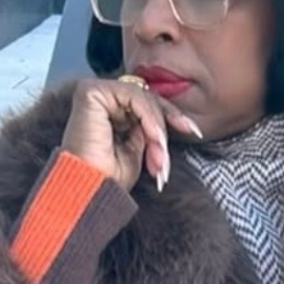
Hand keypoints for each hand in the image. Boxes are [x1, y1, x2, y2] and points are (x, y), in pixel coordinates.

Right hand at [60, 76, 200, 192]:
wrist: (90, 191)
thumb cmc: (108, 179)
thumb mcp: (138, 150)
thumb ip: (150, 130)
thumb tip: (167, 122)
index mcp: (111, 112)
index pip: (147, 105)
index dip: (172, 117)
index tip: (193, 131)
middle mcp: (102, 99)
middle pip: (148, 100)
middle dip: (163, 130)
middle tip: (165, 161)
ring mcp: (96, 93)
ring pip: (143, 98)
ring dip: (157, 130)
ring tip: (158, 158)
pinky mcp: (91, 92)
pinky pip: (134, 96)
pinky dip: (149, 119)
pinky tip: (153, 139)